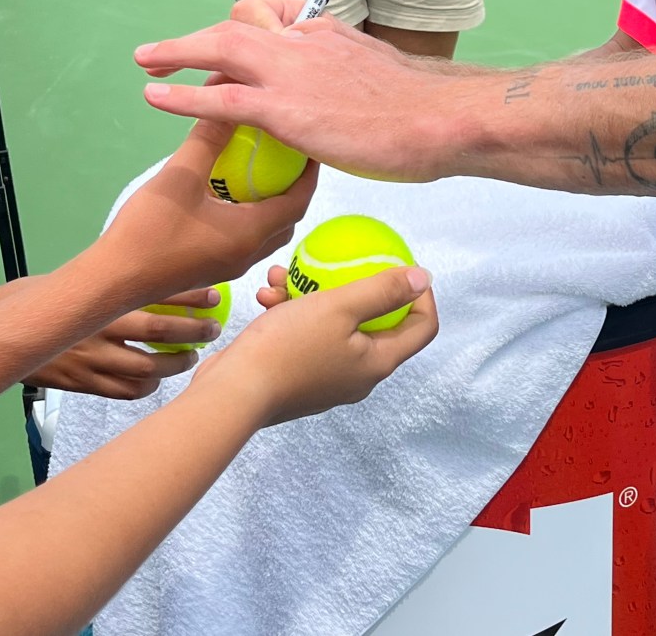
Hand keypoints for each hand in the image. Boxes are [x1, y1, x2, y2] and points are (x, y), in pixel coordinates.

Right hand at [25, 291, 224, 398]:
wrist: (8, 328)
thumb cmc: (47, 297)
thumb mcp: (82, 281)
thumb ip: (115, 284)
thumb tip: (160, 274)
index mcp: (105, 299)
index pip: (158, 294)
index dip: (191, 297)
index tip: (214, 297)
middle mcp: (101, 328)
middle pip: (159, 331)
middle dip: (192, 331)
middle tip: (212, 330)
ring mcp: (92, 359)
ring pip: (145, 368)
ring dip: (175, 365)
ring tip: (192, 358)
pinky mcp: (82, 383)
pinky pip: (122, 391)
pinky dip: (144, 388)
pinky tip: (155, 382)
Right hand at [101, 120, 318, 303]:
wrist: (111, 280)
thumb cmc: (147, 230)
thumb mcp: (180, 175)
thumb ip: (209, 138)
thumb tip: (227, 99)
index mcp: (251, 233)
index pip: (299, 200)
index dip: (309, 173)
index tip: (309, 147)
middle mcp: (248, 254)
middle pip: (288, 219)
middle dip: (295, 189)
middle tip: (288, 158)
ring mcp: (230, 267)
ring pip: (268, 234)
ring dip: (272, 205)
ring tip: (262, 173)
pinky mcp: (212, 270)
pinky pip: (246, 242)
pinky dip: (250, 218)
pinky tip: (228, 197)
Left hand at [135, 19, 446, 181]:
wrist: (441, 117)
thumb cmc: (426, 107)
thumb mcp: (384, 75)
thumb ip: (357, 78)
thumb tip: (353, 97)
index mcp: (330, 34)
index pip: (277, 19)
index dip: (247, 29)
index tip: (234, 44)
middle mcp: (306, 42)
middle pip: (239, 23)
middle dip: (198, 37)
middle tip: (165, 51)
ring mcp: (292, 72)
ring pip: (220, 48)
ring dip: (177, 52)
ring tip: (148, 61)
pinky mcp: (285, 109)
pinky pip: (219, 97)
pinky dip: (182, 95)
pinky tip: (156, 97)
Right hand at [198, 265, 437, 425]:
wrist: (231, 394)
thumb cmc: (288, 348)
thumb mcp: (339, 307)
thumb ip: (383, 291)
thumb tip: (424, 278)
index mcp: (378, 362)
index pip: (422, 327)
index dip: (422, 294)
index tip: (401, 265)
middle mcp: (358, 374)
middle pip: (376, 321)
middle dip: (355, 284)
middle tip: (339, 261)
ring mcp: (328, 377)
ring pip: (334, 323)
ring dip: (314, 293)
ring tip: (286, 275)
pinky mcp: (299, 375)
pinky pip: (307, 335)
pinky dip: (292, 312)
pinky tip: (269, 293)